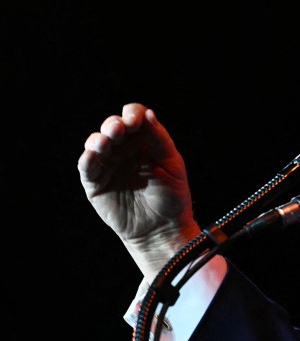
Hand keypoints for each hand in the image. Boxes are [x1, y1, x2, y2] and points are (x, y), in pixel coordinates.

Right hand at [77, 103, 200, 277]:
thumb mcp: (171, 163)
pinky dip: (88, 158)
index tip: (136, 119)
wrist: (163, 228)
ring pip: (96, 143)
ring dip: (99, 138)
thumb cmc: (171, 195)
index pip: (133, 118)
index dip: (132, 114)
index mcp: (144, 140)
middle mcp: (123, 149)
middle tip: (120, 128)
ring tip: (107, 140)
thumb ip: (159, 138)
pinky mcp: (95, 183)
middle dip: (114, 124)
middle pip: (112, 126)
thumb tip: (147, 113)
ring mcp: (108, 165)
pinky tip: (94, 154)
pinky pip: (87, 167)